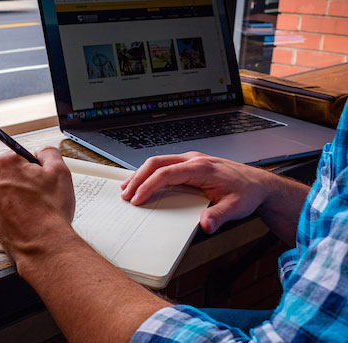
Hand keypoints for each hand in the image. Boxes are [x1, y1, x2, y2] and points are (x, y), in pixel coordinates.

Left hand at [0, 147, 75, 261]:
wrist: (43, 245)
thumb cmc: (50, 212)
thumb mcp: (59, 170)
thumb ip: (49, 153)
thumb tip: (42, 152)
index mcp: (4, 165)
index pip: (20, 156)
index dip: (36, 166)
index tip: (42, 176)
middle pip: (12, 174)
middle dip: (27, 181)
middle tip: (43, 193)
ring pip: (8, 193)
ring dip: (21, 197)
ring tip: (38, 209)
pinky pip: (5, 210)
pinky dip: (16, 212)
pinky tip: (30, 218)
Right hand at [120, 152, 275, 233]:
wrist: (259, 184)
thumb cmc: (247, 193)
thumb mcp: (236, 207)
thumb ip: (219, 216)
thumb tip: (205, 225)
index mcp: (201, 168)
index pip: (166, 173)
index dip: (148, 186)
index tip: (137, 199)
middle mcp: (193, 160)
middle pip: (156, 163)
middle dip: (137, 178)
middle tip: (125, 194)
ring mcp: (191, 160)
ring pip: (158, 162)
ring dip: (140, 174)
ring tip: (127, 189)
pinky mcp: (190, 165)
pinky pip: (164, 165)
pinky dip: (150, 174)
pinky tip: (143, 182)